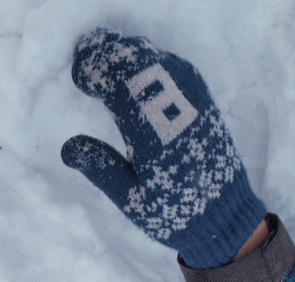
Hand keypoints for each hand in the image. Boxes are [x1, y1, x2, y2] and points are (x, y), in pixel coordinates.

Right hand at [61, 28, 267, 269]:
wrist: (226, 212)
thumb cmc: (176, 213)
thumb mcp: (133, 202)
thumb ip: (102, 169)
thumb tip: (67, 147)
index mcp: (155, 135)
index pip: (120, 82)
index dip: (95, 71)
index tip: (79, 78)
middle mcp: (176, 109)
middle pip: (136, 61)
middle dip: (107, 55)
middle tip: (86, 63)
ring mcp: (193, 97)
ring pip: (154, 57)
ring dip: (126, 55)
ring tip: (103, 63)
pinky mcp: (203, 96)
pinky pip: (171, 64)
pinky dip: (147, 61)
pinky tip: (132, 71)